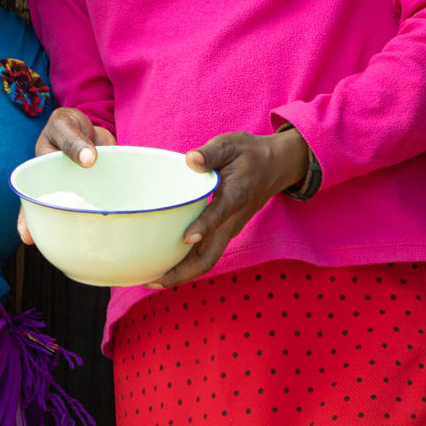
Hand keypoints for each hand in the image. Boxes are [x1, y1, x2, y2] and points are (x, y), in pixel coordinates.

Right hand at [21, 108, 116, 243]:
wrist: (90, 122)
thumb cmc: (68, 125)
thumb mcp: (65, 125)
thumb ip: (73, 140)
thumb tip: (89, 159)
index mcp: (41, 175)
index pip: (30, 200)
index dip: (26, 220)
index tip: (26, 237)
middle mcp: (58, 189)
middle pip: (53, 214)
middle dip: (53, 232)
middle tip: (59, 246)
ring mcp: (80, 192)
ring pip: (79, 214)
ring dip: (84, 227)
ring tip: (88, 248)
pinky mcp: (99, 191)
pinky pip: (102, 204)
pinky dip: (108, 213)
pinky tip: (117, 228)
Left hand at [150, 128, 309, 288]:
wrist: (275, 166)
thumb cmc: (249, 154)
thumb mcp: (232, 145)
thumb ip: (211, 153)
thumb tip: (191, 160)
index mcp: (235, 196)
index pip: (219, 214)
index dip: (203, 227)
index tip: (185, 238)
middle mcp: (232, 221)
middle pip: (209, 256)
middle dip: (181, 272)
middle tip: (151, 279)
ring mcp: (228, 230)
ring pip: (206, 260)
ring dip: (181, 273)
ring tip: (150, 280)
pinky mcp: (223, 232)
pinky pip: (205, 254)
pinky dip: (185, 265)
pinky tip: (164, 266)